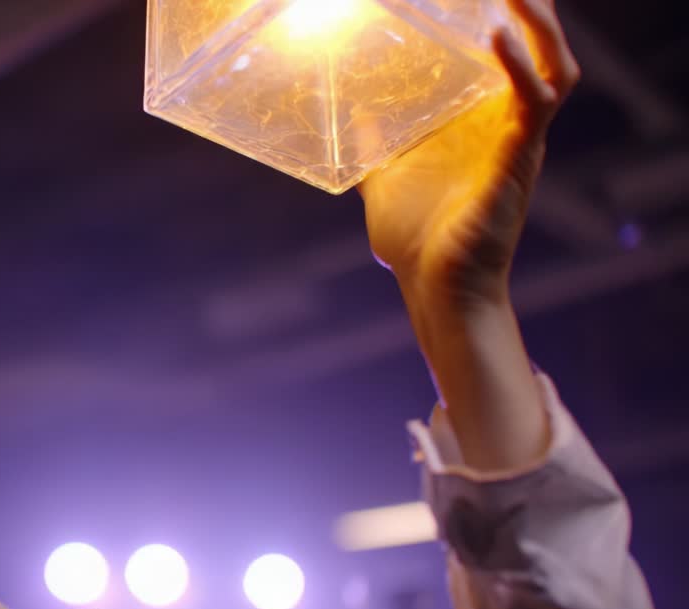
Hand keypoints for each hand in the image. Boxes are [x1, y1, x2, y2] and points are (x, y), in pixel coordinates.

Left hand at [358, 0, 580, 308]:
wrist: (431, 285)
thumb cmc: (415, 241)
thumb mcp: (383, 179)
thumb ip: (372, 145)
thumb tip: (349, 117)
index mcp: (482, 125)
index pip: (506, 58)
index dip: (504, 20)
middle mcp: (508, 125)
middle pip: (541, 51)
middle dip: (536, 12)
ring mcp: (519, 140)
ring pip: (555, 65)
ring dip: (542, 26)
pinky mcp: (520, 156)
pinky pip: (535, 99)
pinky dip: (521, 65)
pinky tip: (498, 36)